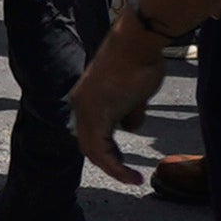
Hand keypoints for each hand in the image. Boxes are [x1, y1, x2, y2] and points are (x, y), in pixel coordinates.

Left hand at [74, 10, 169, 184]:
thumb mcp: (134, 94)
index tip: (122, 162)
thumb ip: (129, 111)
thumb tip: (130, 128)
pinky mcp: (98, 113)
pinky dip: (114, 165)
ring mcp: (87, 108)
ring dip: (112, 168)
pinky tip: (129, 174)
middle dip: (108, 162)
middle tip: (127, 175)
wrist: (138, 42)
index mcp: (85, 99)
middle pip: (88, 144)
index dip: (105, 151)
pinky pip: (102, 148)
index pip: (89, 133)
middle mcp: (80, 105)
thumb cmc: (140, 61)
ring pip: (92, 149)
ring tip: (130, 178)